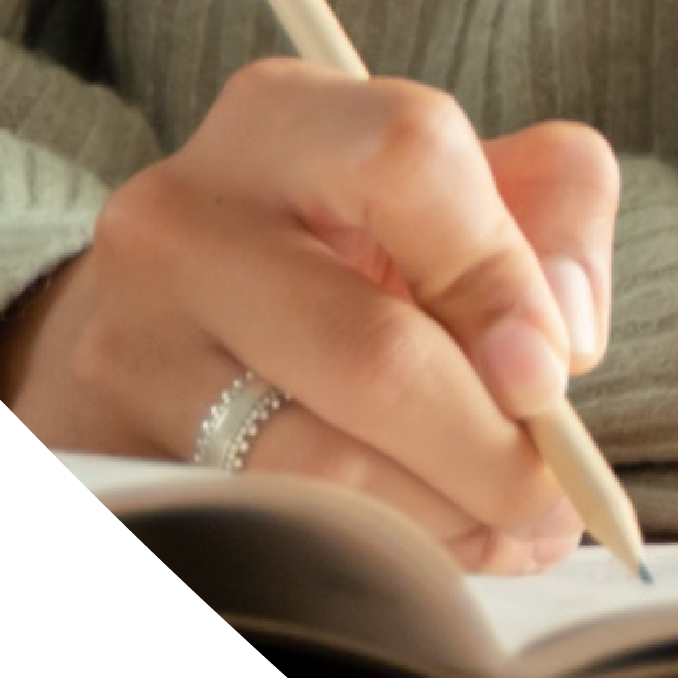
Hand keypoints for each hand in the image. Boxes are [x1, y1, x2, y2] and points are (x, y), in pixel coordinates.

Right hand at [0, 64, 620, 571]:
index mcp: (278, 118)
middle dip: (494, 448)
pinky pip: (274, 532)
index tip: (556, 371)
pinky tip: (430, 548)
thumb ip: (555, 213)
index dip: (503, 274)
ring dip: (448, 524)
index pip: (411, 158)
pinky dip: (381, 559)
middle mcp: (182, 219)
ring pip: (322, 469)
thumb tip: (562, 336)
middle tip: (556, 498)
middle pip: (371, 351)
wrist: (168, 317)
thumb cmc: (345, 245)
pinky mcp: (115, 458)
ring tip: (507, 531)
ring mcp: (133, 344)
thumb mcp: (459, 186)